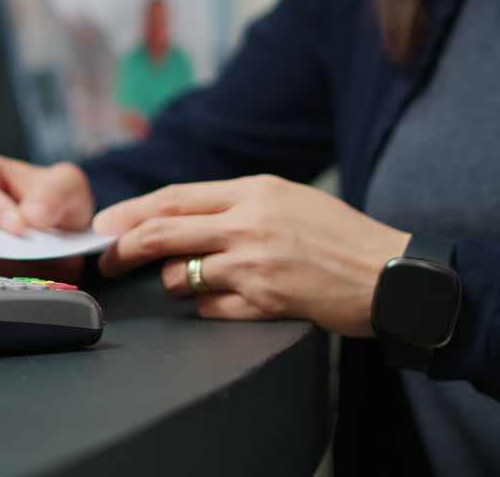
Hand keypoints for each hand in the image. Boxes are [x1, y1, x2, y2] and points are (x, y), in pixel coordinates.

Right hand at [0, 149, 92, 281]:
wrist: (61, 229)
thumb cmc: (54, 197)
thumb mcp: (66, 184)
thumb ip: (54, 193)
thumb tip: (32, 218)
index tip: (19, 227)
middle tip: (26, 254)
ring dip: (6, 270)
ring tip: (38, 273)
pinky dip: (10, 286)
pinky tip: (36, 285)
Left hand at [93, 175, 410, 336]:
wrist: (393, 274)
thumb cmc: (339, 236)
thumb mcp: (287, 199)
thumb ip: (235, 203)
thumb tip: (177, 215)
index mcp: (253, 191)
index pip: (173, 197)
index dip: (131, 212)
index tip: (105, 224)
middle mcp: (249, 223)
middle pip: (161, 233)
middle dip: (124, 249)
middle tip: (108, 261)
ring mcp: (255, 263)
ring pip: (181, 275)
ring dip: (177, 281)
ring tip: (201, 279)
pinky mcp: (266, 300)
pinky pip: (210, 308)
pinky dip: (209, 307)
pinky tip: (231, 300)